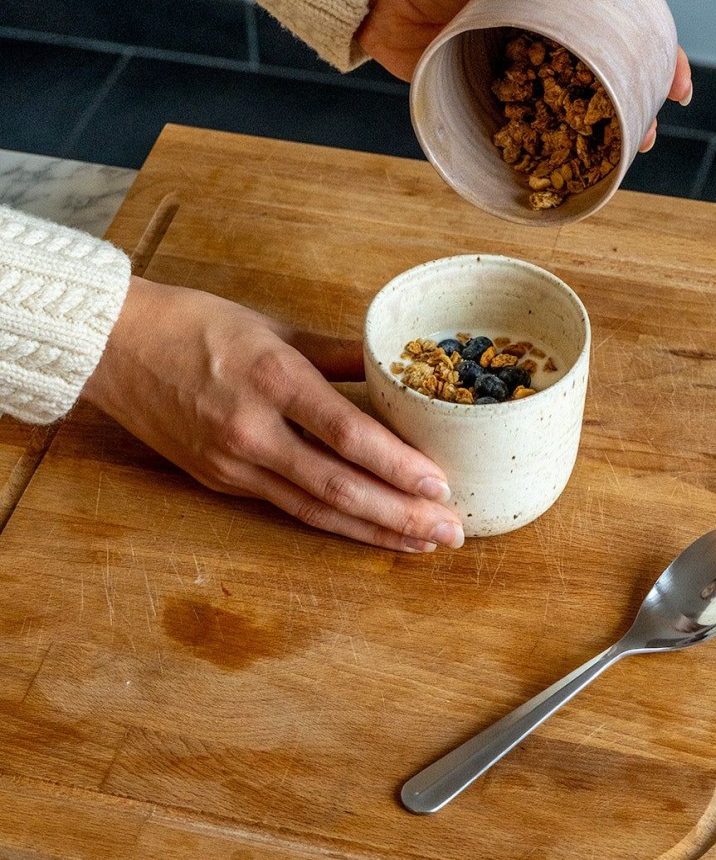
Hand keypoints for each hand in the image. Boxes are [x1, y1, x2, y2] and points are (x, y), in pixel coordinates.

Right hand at [83, 276, 463, 552]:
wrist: (113, 348)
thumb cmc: (194, 324)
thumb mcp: (272, 326)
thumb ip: (337, 352)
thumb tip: (394, 367)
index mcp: (272, 378)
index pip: (347, 432)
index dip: (397, 464)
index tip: (440, 483)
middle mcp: (253, 430)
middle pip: (338, 485)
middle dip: (400, 513)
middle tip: (450, 531)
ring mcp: (232, 463)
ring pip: (315, 508)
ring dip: (374, 530)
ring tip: (421, 543)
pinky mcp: (219, 482)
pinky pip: (287, 508)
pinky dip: (332, 522)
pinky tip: (367, 530)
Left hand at [356, 0, 691, 149]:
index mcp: (559, 1)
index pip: (622, 28)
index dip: (658, 55)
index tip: (678, 84)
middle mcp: (545, 39)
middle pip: (602, 76)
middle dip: (630, 106)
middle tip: (645, 135)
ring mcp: (518, 72)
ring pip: (568, 108)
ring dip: (593, 135)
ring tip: (615, 159)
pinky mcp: (487, 97)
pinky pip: (523, 127)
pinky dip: (543, 149)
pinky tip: (560, 170)